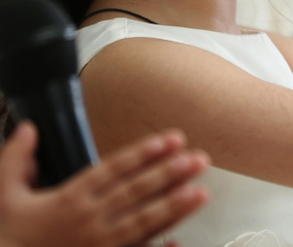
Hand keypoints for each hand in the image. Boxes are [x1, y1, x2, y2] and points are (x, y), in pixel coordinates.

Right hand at [0, 123, 208, 246]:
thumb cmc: (9, 235)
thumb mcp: (5, 195)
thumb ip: (15, 159)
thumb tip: (27, 128)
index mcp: (68, 199)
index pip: (112, 170)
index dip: (142, 153)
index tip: (169, 140)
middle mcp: (88, 220)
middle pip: (136, 192)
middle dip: (170, 174)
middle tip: (199, 159)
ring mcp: (98, 244)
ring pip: (142, 222)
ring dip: (174, 207)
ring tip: (201, 192)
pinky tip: (179, 240)